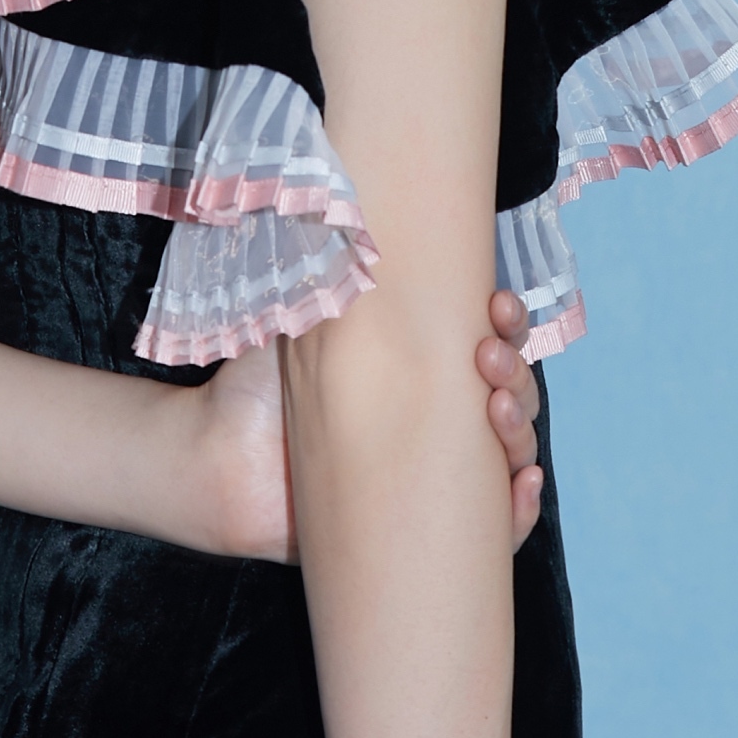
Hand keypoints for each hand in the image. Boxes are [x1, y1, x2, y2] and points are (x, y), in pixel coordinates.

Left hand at [194, 297, 543, 561]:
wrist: (217, 458)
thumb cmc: (256, 383)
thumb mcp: (304, 313)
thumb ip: (332, 267)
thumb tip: (357, 206)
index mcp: (416, 371)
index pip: (484, 342)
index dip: (505, 324)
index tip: (497, 303)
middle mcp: (432, 421)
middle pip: (506, 396)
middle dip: (514, 371)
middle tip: (489, 355)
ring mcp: (432, 476)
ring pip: (507, 454)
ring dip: (520, 428)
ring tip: (497, 408)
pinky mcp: (423, 531)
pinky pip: (489, 530)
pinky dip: (518, 509)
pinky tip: (521, 484)